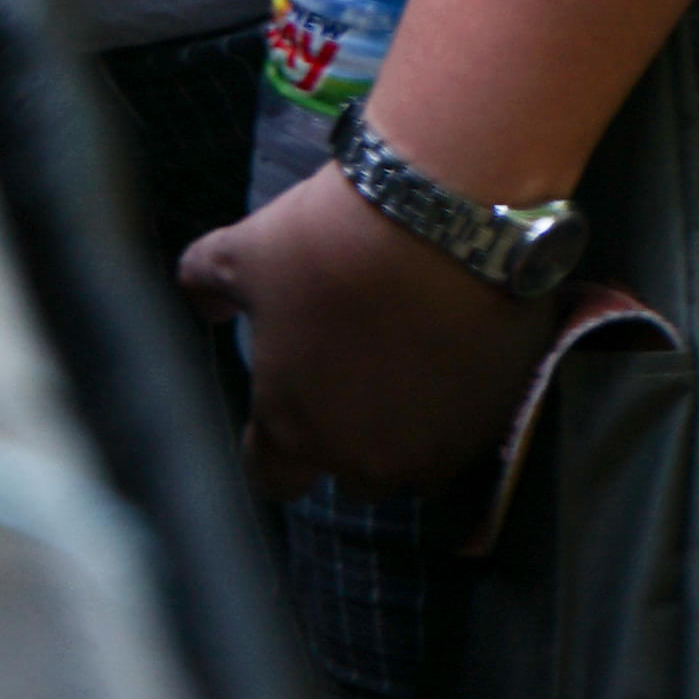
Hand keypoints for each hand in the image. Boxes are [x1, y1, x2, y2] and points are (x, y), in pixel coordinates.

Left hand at [183, 155, 565, 500]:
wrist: (445, 220)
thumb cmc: (327, 242)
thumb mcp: (240, 251)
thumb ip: (204, 286)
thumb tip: (204, 307)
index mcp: (293, 427)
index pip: (273, 478)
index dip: (270, 451)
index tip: (276, 417)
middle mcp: (366, 457)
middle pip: (348, 474)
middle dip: (342, 440)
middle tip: (345, 379)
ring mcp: (436, 450)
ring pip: (411, 465)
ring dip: (402, 433)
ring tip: (400, 368)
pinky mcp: (495, 426)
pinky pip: (465, 438)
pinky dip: (452, 410)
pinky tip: (445, 359)